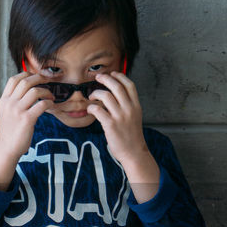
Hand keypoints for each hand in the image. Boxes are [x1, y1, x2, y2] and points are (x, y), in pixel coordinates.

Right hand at [0, 72, 51, 189]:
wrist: (6, 149)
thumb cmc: (9, 132)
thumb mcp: (6, 113)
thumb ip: (14, 101)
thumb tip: (29, 91)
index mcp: (4, 100)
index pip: (14, 79)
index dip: (27, 74)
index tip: (37, 77)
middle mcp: (9, 103)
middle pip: (26, 81)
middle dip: (40, 79)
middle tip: (48, 82)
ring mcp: (17, 111)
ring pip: (35, 91)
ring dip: (46, 92)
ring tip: (50, 97)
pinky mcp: (27, 119)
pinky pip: (41, 104)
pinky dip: (49, 103)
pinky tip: (51, 106)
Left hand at [88, 72, 159, 199]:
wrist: (134, 152)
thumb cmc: (132, 135)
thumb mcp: (135, 116)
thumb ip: (128, 105)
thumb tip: (116, 94)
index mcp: (136, 106)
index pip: (129, 85)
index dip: (120, 76)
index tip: (112, 73)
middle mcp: (129, 109)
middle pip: (116, 86)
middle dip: (105, 79)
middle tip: (98, 78)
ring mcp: (120, 117)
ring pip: (106, 96)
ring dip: (96, 93)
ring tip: (92, 96)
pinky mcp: (110, 125)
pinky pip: (98, 110)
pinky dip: (91, 107)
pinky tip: (90, 110)